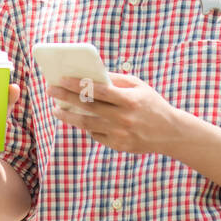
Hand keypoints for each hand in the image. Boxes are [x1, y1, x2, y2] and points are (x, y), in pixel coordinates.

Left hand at [47, 72, 182, 155]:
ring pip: (87, 124)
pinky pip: (96, 135)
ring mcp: (120, 134)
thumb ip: (117, 80)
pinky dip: (88, 127)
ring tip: (57, 109)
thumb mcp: (139, 86)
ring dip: (69, 116)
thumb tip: (92, 74)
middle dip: (66, 97)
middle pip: (88, 107)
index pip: (97, 90)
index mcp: (129, 100)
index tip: (61, 79)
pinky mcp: (118, 145)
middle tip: (51, 90)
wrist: (170, 132)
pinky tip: (81, 120)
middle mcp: (123, 118)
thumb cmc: (152, 104)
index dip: (77, 84)